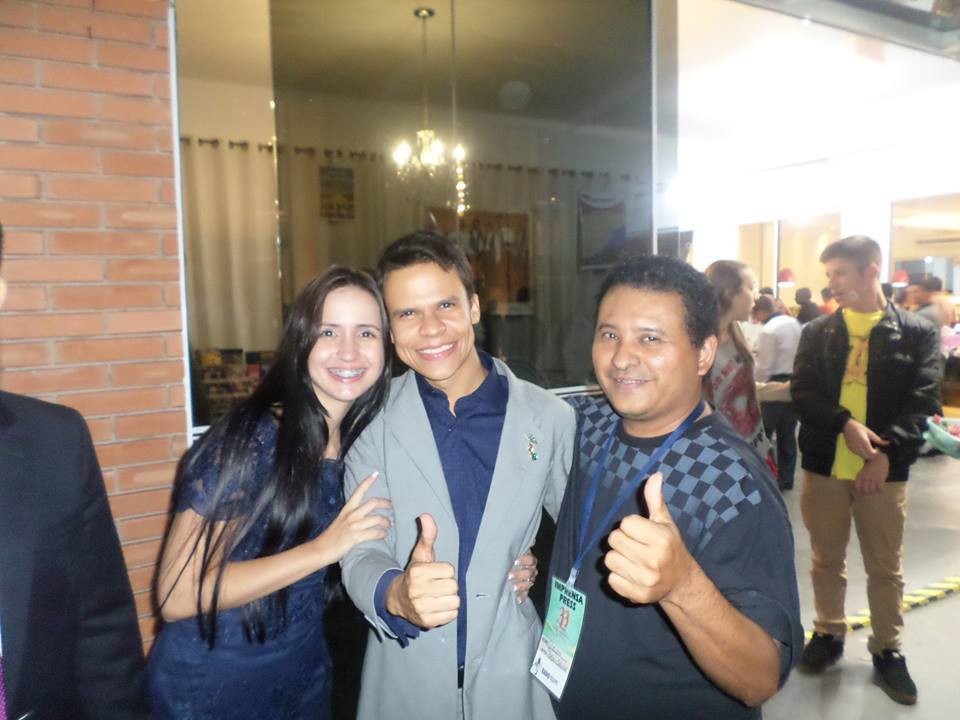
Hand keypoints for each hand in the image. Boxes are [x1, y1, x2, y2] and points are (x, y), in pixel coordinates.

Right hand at [314, 473, 390, 563]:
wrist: (320, 549)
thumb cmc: (331, 537)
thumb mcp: (340, 520)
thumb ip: (352, 516)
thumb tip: (365, 515)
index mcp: (347, 509)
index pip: (358, 492)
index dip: (367, 482)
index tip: (376, 474)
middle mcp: (351, 515)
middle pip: (373, 502)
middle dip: (385, 503)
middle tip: (391, 506)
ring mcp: (353, 525)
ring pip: (377, 518)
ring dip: (386, 521)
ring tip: (389, 524)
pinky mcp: (356, 537)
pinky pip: (374, 533)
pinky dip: (382, 534)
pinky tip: (383, 535)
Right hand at [386, 513, 458, 628]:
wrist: (398, 599)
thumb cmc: (415, 574)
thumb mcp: (421, 554)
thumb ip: (427, 535)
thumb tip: (426, 515)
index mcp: (417, 572)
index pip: (450, 571)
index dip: (446, 571)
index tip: (436, 574)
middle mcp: (418, 591)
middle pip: (454, 586)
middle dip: (449, 585)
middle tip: (438, 586)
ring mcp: (422, 608)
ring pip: (455, 601)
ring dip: (450, 599)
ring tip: (439, 597)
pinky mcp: (427, 622)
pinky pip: (452, 615)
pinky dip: (449, 611)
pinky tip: (438, 607)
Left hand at [508, 549, 537, 602]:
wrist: (507, 569)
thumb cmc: (510, 558)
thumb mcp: (514, 551)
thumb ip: (522, 546)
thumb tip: (531, 540)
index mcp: (529, 560)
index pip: (531, 560)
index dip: (524, 560)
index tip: (515, 561)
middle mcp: (531, 570)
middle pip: (530, 572)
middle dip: (520, 574)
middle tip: (509, 576)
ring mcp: (529, 580)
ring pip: (528, 583)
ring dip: (521, 585)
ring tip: (513, 587)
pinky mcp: (525, 589)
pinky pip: (526, 593)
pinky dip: (522, 596)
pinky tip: (518, 599)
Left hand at [604, 473, 692, 604]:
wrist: (681, 582)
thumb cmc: (670, 547)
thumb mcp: (665, 522)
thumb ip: (655, 499)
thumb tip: (655, 475)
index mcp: (661, 539)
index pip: (625, 523)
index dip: (630, 526)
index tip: (640, 532)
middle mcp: (654, 560)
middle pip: (614, 540)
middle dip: (621, 541)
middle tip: (635, 546)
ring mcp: (645, 580)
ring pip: (609, 560)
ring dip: (617, 558)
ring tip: (632, 560)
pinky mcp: (637, 595)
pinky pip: (611, 580)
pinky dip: (617, 576)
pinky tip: (630, 574)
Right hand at [843, 419, 888, 458]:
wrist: (846, 426)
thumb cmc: (859, 428)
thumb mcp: (870, 432)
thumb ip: (878, 440)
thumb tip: (887, 443)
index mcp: (864, 442)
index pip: (872, 454)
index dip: (876, 452)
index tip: (878, 448)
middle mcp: (858, 447)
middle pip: (868, 456)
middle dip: (872, 454)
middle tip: (874, 447)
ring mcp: (853, 449)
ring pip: (863, 456)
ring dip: (867, 453)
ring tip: (868, 446)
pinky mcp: (850, 449)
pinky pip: (858, 453)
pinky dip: (862, 452)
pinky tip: (862, 446)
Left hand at [854, 452, 888, 494]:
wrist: (879, 459)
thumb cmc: (871, 464)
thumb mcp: (863, 470)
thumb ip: (862, 477)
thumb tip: (861, 486)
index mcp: (860, 475)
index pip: (857, 486)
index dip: (859, 491)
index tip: (862, 493)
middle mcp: (866, 478)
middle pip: (865, 490)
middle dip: (867, 493)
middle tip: (870, 493)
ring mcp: (873, 479)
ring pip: (872, 490)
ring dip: (874, 492)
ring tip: (875, 491)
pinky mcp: (880, 479)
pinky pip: (880, 488)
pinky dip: (881, 490)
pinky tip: (881, 489)